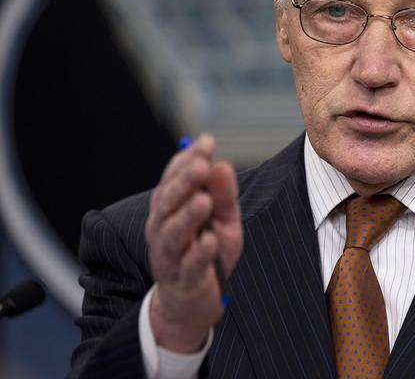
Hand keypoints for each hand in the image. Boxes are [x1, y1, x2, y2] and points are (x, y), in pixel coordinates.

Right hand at [144, 134, 242, 352]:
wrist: (193, 300)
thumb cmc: (206, 252)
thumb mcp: (222, 219)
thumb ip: (223, 194)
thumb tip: (222, 163)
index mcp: (170, 208)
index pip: (174, 179)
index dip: (188, 160)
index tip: (206, 142)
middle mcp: (162, 228)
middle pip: (168, 202)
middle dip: (184, 182)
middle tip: (202, 165)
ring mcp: (169, 255)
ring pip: (173, 233)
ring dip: (188, 216)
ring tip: (204, 201)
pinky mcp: (183, 280)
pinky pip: (189, 265)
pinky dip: (199, 253)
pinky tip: (210, 240)